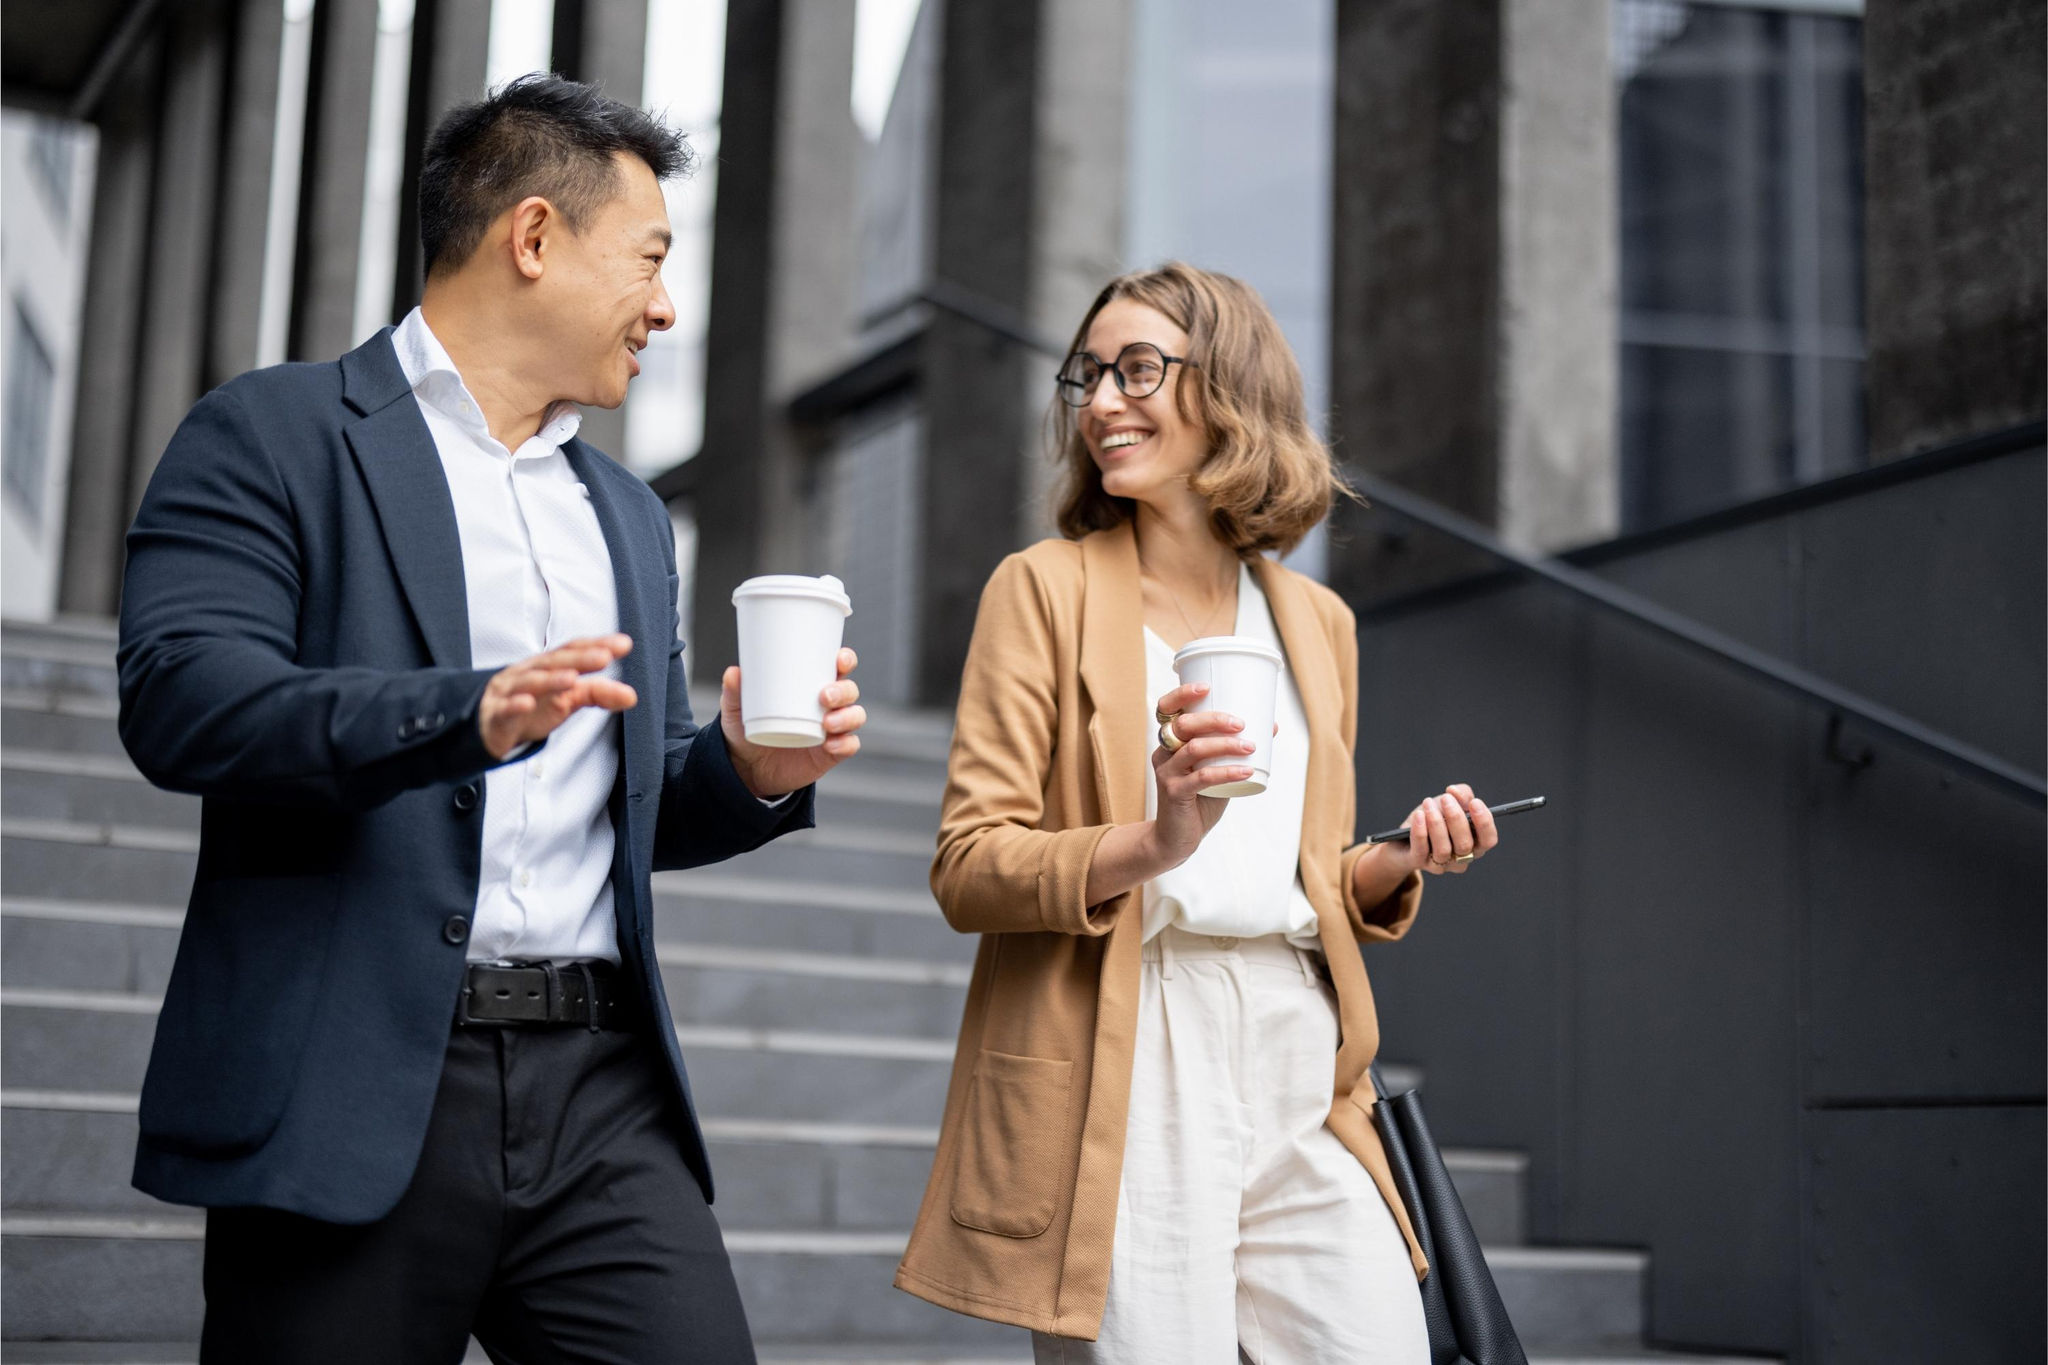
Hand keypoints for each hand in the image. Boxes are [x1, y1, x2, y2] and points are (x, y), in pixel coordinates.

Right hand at [479, 634, 637, 760]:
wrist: (490, 725)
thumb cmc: (532, 706)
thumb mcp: (567, 699)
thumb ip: (597, 694)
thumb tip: (630, 696)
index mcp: (549, 666)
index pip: (574, 650)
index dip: (596, 645)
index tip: (623, 644)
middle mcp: (530, 672)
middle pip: (555, 662)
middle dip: (580, 658)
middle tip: (604, 656)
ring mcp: (510, 691)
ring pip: (530, 682)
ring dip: (550, 679)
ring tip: (572, 678)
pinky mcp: (496, 715)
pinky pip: (504, 708)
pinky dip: (515, 705)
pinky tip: (527, 703)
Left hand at [720, 648, 864, 798]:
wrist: (748, 767)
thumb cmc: (748, 729)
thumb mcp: (737, 710)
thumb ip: (735, 692)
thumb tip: (734, 673)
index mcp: (810, 685)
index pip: (838, 667)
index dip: (845, 660)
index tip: (839, 660)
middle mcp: (827, 705)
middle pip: (850, 690)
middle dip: (844, 690)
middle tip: (824, 696)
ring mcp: (832, 729)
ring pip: (855, 716)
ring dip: (847, 716)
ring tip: (827, 723)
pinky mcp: (831, 753)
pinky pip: (849, 745)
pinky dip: (845, 744)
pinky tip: (830, 745)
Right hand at [1144, 682, 1259, 866]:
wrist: (1178, 838)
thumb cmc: (1200, 800)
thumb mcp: (1218, 770)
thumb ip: (1236, 750)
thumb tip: (1272, 724)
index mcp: (1170, 742)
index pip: (1166, 709)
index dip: (1181, 694)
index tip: (1206, 686)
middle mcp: (1163, 753)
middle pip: (1182, 725)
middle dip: (1213, 718)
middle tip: (1241, 723)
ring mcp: (1166, 773)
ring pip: (1193, 749)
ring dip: (1224, 744)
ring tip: (1250, 746)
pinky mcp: (1174, 793)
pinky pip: (1201, 778)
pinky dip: (1227, 772)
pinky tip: (1246, 770)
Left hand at [1378, 784, 1499, 877]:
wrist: (1405, 836)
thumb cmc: (1436, 818)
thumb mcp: (1450, 803)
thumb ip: (1461, 794)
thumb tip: (1454, 792)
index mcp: (1475, 844)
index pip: (1488, 840)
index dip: (1484, 823)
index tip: (1475, 802)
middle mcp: (1461, 858)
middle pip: (1465, 844)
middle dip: (1456, 819)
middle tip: (1446, 798)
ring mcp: (1440, 864)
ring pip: (1443, 850)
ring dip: (1436, 823)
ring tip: (1428, 803)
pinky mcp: (1418, 863)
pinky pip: (1421, 850)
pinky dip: (1420, 832)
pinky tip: (1419, 815)